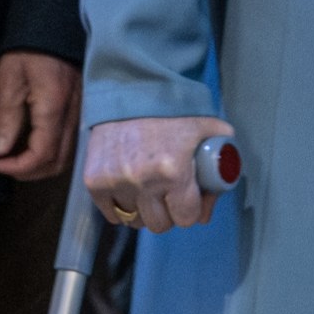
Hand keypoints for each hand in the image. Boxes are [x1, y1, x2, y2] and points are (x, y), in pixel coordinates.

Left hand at [0, 51, 79, 179]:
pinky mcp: (80, 107)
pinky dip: (50, 152)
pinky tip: (32, 143)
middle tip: (4, 165)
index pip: (41, 155)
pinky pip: (69, 142)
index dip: (17, 167)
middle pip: (57, 162)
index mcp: (54, 107)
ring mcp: (80, 111)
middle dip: (29, 172)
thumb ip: (5, 116)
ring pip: (66, 155)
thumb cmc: (28, 48)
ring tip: (15, 157)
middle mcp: (73, 113)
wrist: (53, 23)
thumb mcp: (9, 78)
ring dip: (40, 164)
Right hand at [83, 114, 236, 232]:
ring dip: (143, 210)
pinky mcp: (94, 180)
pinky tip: (129, 189)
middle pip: (159, 225)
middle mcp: (143, 180)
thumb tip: (207, 211)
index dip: (190, 209)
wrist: (131, 89)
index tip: (188, 199)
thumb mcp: (207, 129)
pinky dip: (120, 207)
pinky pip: (111, 214)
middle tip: (168, 193)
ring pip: (134, 220)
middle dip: (167, 212)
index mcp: (174, 171)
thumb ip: (220, 165)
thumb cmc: (173, 111)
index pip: (186, 218)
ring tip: (148, 189)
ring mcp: (115, 182)